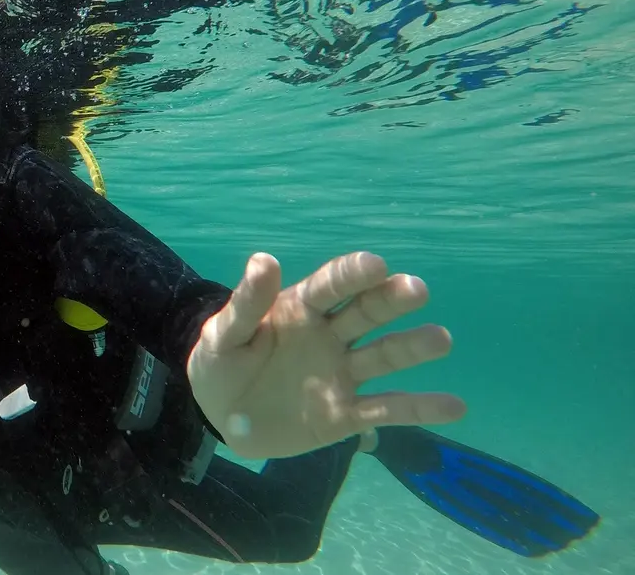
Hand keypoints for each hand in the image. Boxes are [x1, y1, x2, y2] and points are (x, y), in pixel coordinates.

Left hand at [186, 251, 466, 459]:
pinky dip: (419, 409)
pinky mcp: (346, 414)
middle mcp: (330, 336)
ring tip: (440, 339)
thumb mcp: (223, 334)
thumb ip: (246, 304)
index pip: (331, 287)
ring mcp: (341, 375)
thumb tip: (264, 259)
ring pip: (383, 358)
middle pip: (365, 314)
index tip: (376, 264)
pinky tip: (455, 406)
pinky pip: (386, 410)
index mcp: (300, 309)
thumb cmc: (222, 363)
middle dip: (390, 300)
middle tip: (416, 289)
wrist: (221, 417)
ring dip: (411, 347)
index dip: (352, 274)